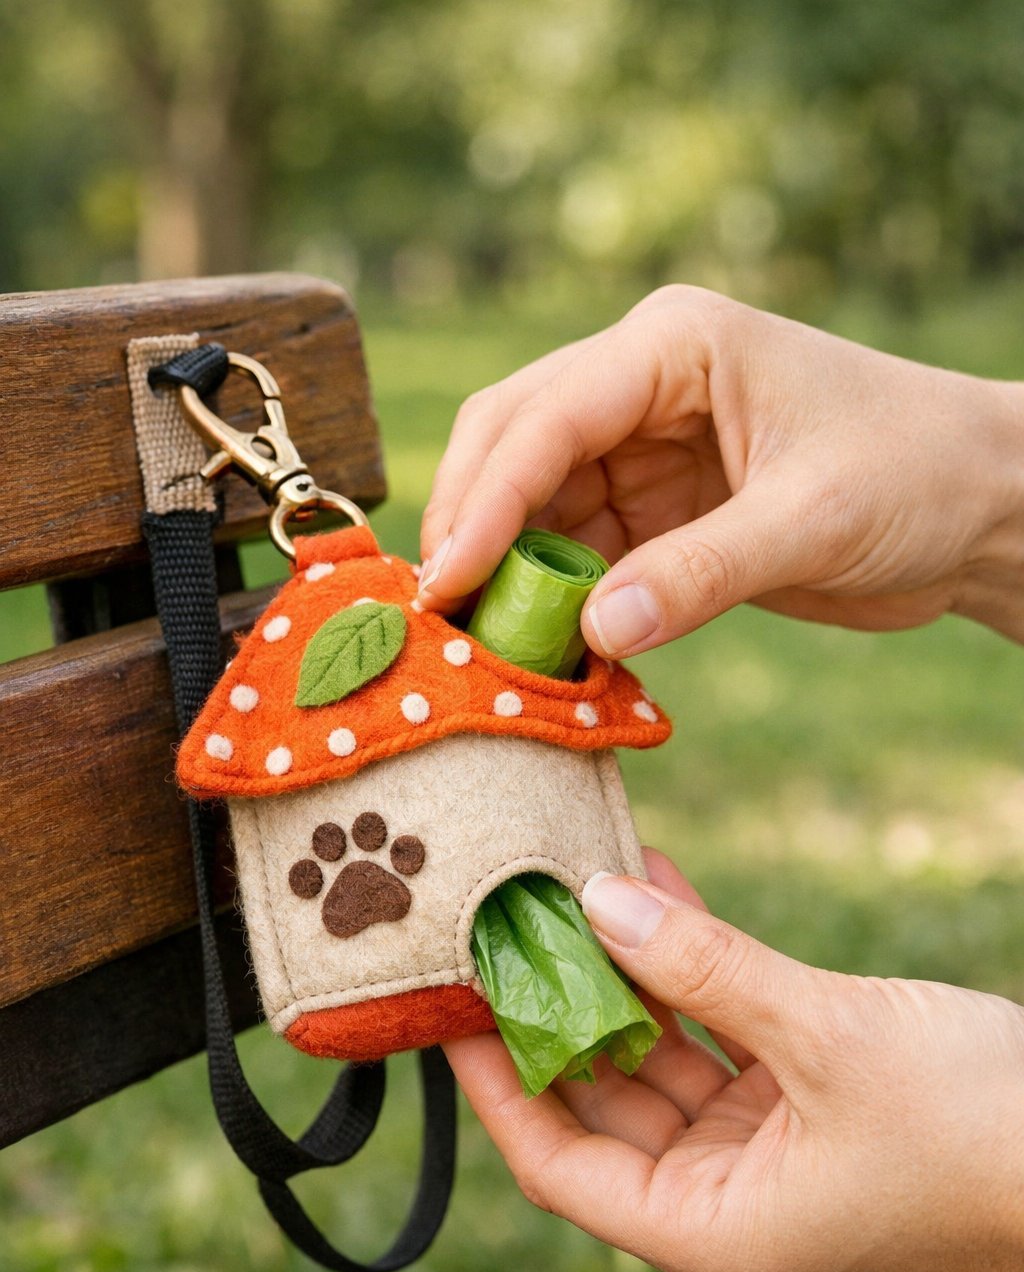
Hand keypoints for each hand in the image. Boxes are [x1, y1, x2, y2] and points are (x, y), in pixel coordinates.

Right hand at [418, 286, 1023, 648]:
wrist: (981, 507)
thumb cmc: (916, 473)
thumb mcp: (811, 518)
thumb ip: (699, 573)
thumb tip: (594, 632)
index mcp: (673, 346)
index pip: (546, 415)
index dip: (485, 498)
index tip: (451, 580)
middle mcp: (643, 388)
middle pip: (513, 445)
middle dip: (473, 525)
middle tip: (442, 613)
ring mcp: (645, 451)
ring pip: (536, 507)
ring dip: (511, 574)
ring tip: (487, 647)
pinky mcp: (659, 513)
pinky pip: (581, 556)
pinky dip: (560, 603)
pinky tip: (550, 651)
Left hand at [445, 851, 1023, 1271]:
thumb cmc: (983, 1125)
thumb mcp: (829, 1034)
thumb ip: (706, 969)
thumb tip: (601, 903)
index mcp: (714, 1239)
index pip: (559, 1165)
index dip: (497, 1082)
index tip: (446, 1003)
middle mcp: (727, 1215)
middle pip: (607, 1109)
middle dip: (561, 1012)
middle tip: (501, 924)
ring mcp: (769, 1168)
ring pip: (665, 1068)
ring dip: (628, 980)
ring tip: (572, 889)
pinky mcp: (809, 1121)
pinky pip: (725, 1048)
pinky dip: (694, 981)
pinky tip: (657, 896)